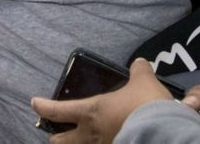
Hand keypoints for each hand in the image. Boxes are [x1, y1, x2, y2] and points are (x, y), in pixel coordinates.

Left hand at [31, 59, 173, 142]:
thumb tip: (139, 63)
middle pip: (59, 142)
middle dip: (55, 137)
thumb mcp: (143, 82)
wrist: (165, 134)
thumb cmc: (146, 107)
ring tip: (81, 137)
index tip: (34, 103)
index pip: (57, 110)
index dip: (43, 107)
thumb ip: (139, 71)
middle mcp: (90, 135)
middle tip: (57, 132)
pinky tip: (107, 138)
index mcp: (91, 112)